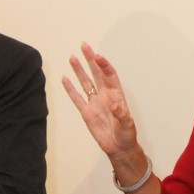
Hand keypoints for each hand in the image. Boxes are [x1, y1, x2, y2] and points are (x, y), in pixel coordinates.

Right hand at [61, 42, 142, 167]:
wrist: (118, 147)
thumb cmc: (126, 135)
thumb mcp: (128, 125)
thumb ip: (122, 114)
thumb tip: (116, 106)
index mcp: (116, 95)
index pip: (109, 75)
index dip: (104, 65)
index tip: (97, 56)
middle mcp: (105, 95)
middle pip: (96, 73)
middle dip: (90, 59)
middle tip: (84, 46)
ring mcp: (94, 103)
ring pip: (85, 82)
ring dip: (79, 70)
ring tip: (72, 57)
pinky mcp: (86, 112)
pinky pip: (76, 98)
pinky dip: (70, 89)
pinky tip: (65, 79)